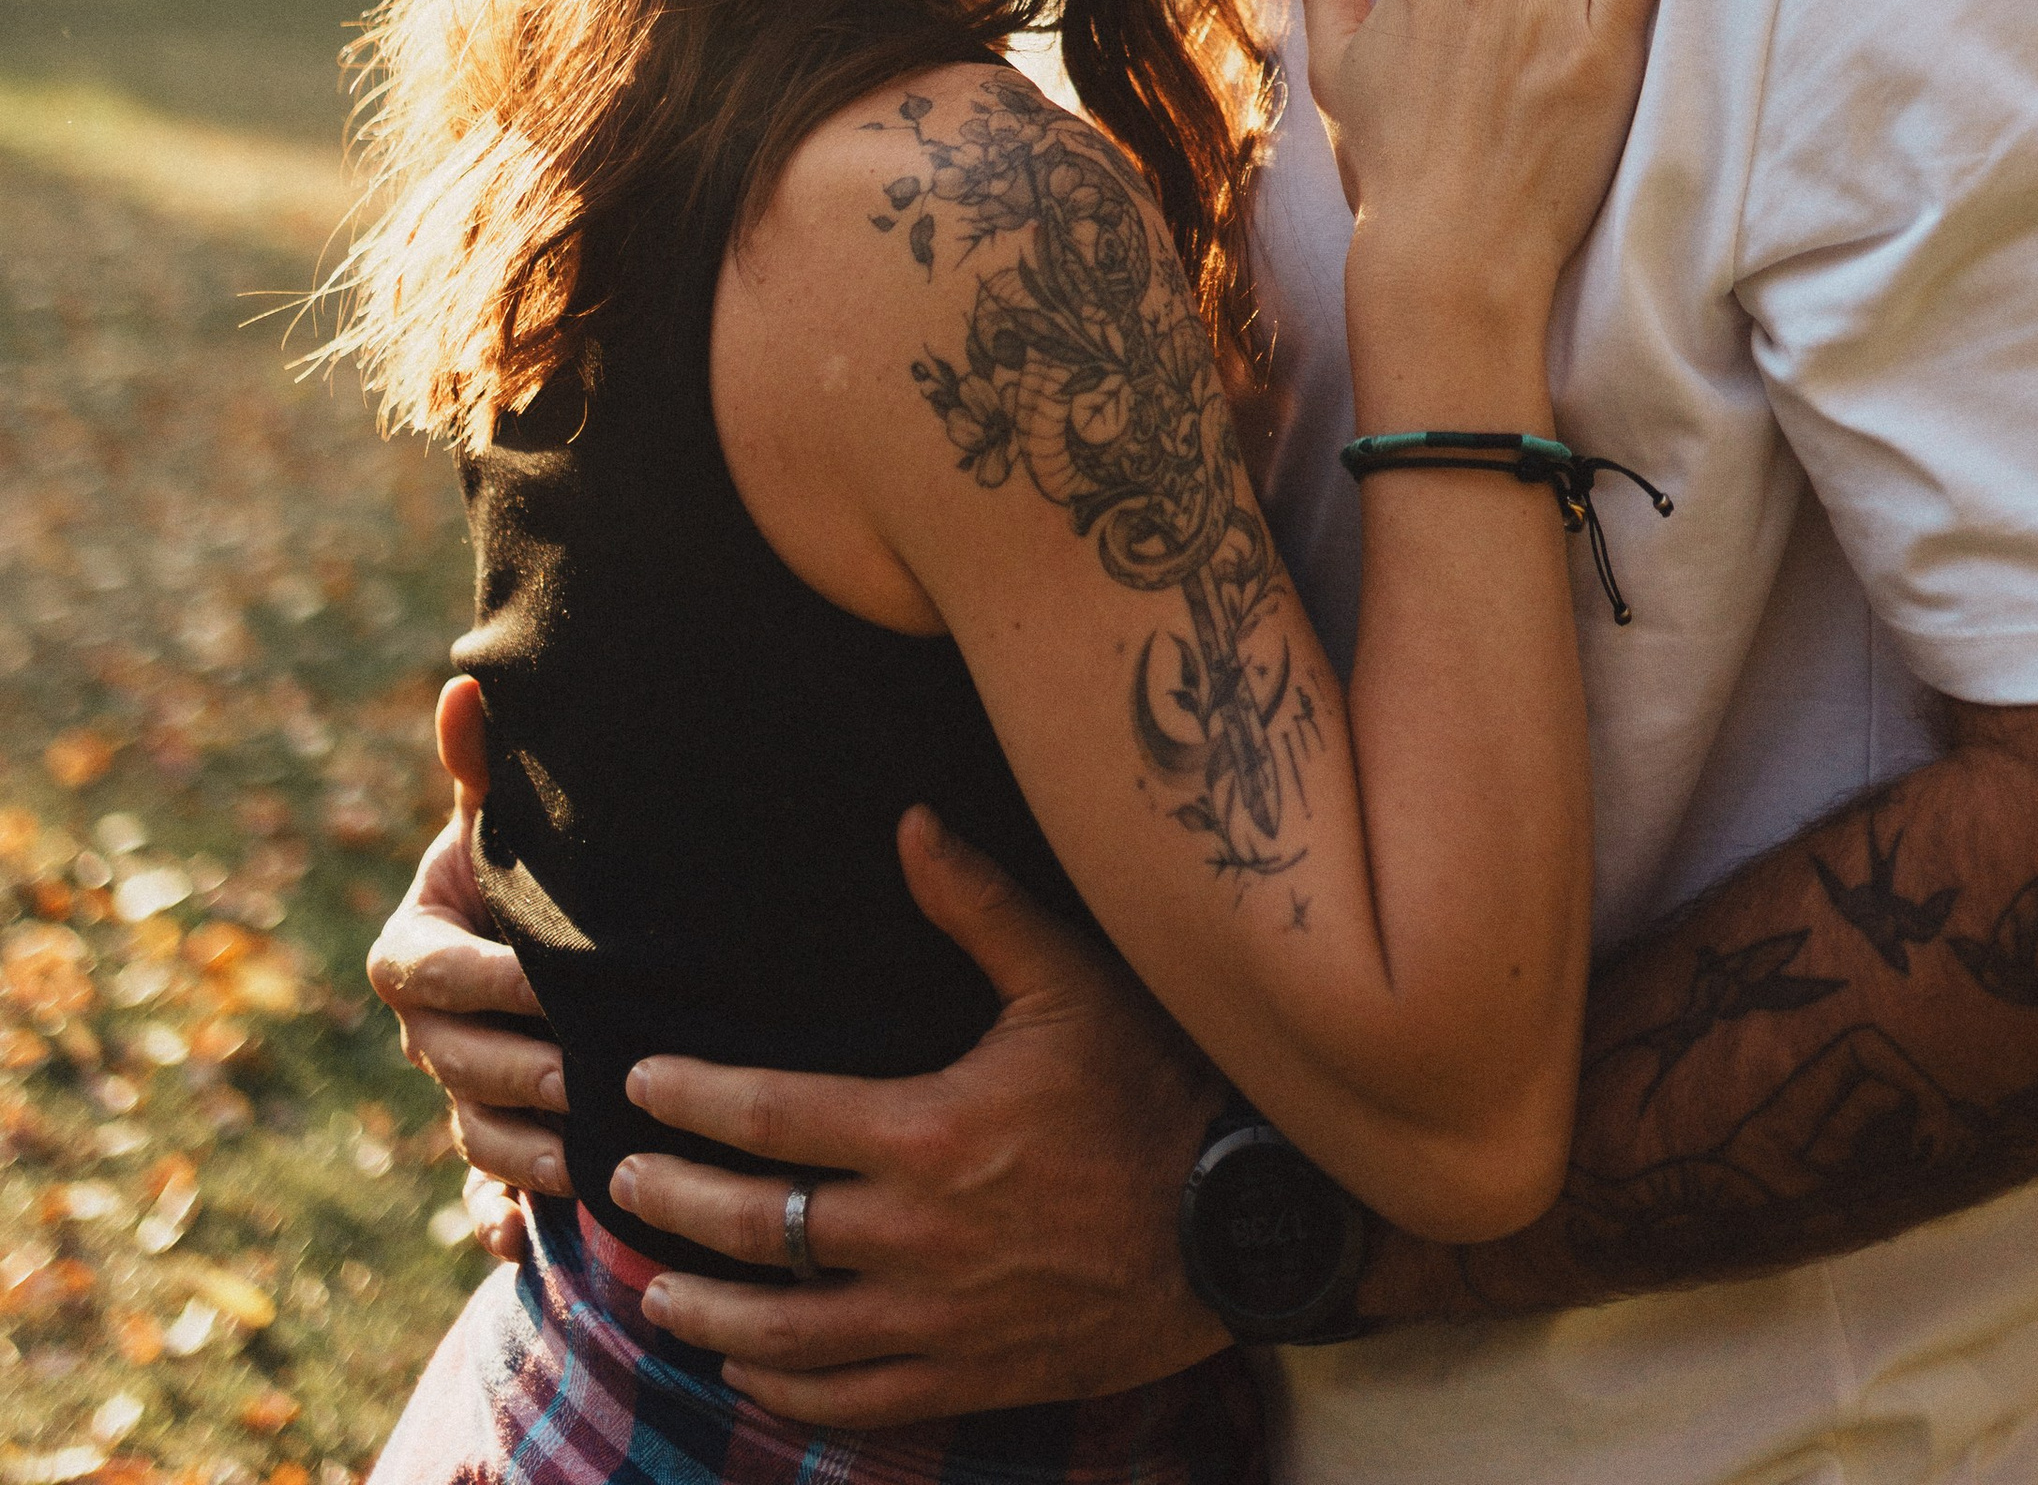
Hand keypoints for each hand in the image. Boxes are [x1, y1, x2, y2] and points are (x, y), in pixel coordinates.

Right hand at [366, 677, 568, 1244]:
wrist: (552, 925)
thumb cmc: (528, 863)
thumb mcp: (504, 819)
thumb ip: (481, 767)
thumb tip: (464, 683)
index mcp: (413, 951)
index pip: (434, 974)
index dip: (485, 979)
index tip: (546, 978)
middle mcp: (428, 1033)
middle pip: (454, 1065)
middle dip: (515, 1073)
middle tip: (581, 1077)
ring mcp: (457, 1096)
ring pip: (471, 1138)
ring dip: (521, 1155)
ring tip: (582, 1159)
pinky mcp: (492, 1150)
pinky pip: (481, 1201)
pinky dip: (497, 1225)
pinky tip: (527, 1245)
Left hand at [613, 808, 1227, 1426]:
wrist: (1238, 1227)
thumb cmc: (1156, 1089)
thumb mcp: (1073, 981)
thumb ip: (981, 905)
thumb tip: (909, 821)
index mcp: (929, 1132)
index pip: (773, 1117)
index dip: (695, 1100)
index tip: (638, 1084)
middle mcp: (915, 1237)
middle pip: (757, 1227)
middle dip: (672, 1203)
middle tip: (617, 1184)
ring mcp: (938, 1321)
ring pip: (786, 1331)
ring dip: (707, 1312)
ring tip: (654, 1290)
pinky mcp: (970, 1375)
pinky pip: (852, 1398)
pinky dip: (787, 1388)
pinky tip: (750, 1369)